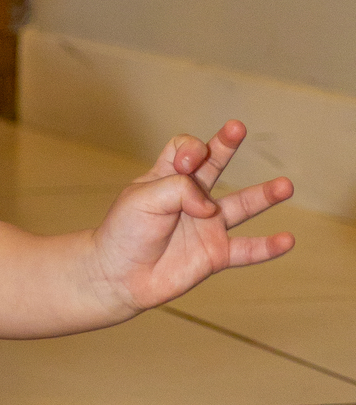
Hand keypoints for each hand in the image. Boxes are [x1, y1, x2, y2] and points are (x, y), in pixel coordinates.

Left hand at [88, 120, 293, 313]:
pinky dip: (267, 247)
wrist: (117, 276)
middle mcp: (191, 198)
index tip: (185, 167)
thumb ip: (180, 190)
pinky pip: (247, 250)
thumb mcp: (143, 198)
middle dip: (226, 145)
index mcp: (168, 178)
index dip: (190, 151)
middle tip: (237, 128)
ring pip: (242, 205)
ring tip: (286, 185)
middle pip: (215, 164)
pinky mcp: (215, 254)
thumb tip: (211, 208)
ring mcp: (206, 225)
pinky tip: (287, 240)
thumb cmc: (124, 233)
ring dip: (264, 195)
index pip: (185, 149)